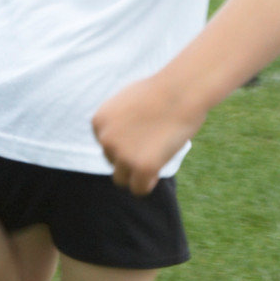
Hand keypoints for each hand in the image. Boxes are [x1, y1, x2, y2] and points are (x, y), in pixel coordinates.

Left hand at [91, 75, 203, 196]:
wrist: (180, 92)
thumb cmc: (161, 91)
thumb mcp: (128, 101)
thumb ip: (119, 121)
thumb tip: (122, 140)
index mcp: (99, 122)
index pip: (105, 144)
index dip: (124, 143)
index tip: (142, 135)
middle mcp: (105, 139)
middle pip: (112, 161)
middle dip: (129, 157)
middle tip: (152, 147)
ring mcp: (122, 155)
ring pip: (122, 179)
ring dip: (135, 173)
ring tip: (154, 160)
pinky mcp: (142, 167)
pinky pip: (139, 189)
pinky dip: (148, 183)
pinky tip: (157, 172)